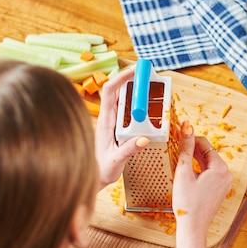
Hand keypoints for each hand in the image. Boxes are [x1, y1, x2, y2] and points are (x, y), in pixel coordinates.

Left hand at [95, 66, 148, 188]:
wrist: (95, 177)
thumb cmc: (101, 170)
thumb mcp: (116, 160)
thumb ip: (129, 150)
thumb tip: (144, 139)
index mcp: (105, 121)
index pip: (110, 91)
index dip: (121, 77)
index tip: (135, 70)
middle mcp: (108, 118)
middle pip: (118, 90)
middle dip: (132, 80)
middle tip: (149, 75)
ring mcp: (113, 122)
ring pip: (124, 100)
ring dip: (136, 92)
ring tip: (151, 88)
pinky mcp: (118, 127)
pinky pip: (128, 111)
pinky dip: (138, 105)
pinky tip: (149, 108)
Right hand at [172, 121, 232, 239]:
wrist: (193, 228)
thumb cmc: (188, 204)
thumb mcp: (184, 173)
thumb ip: (185, 149)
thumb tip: (186, 129)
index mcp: (221, 168)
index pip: (205, 144)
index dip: (190, 136)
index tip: (179, 129)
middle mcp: (226, 174)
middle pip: (207, 153)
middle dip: (192, 146)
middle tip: (176, 138)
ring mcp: (224, 182)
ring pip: (207, 162)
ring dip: (194, 156)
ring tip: (179, 150)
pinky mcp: (219, 189)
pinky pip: (208, 172)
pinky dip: (198, 167)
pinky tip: (186, 166)